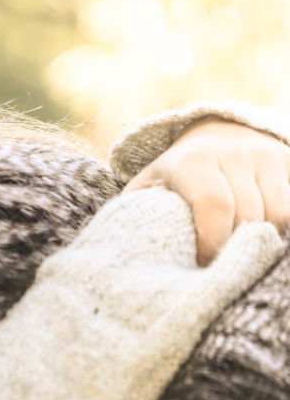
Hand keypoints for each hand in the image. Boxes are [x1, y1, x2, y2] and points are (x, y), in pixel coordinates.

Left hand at [124, 117, 289, 265]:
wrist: (217, 133)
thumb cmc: (177, 172)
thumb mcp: (151, 183)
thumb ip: (138, 209)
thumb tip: (127, 244)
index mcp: (193, 162)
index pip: (213, 205)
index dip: (213, 240)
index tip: (204, 264)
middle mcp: (233, 155)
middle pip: (249, 214)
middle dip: (238, 247)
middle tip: (225, 267)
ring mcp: (265, 156)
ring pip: (279, 213)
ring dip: (265, 240)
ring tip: (245, 253)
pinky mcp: (288, 161)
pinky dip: (284, 228)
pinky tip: (266, 239)